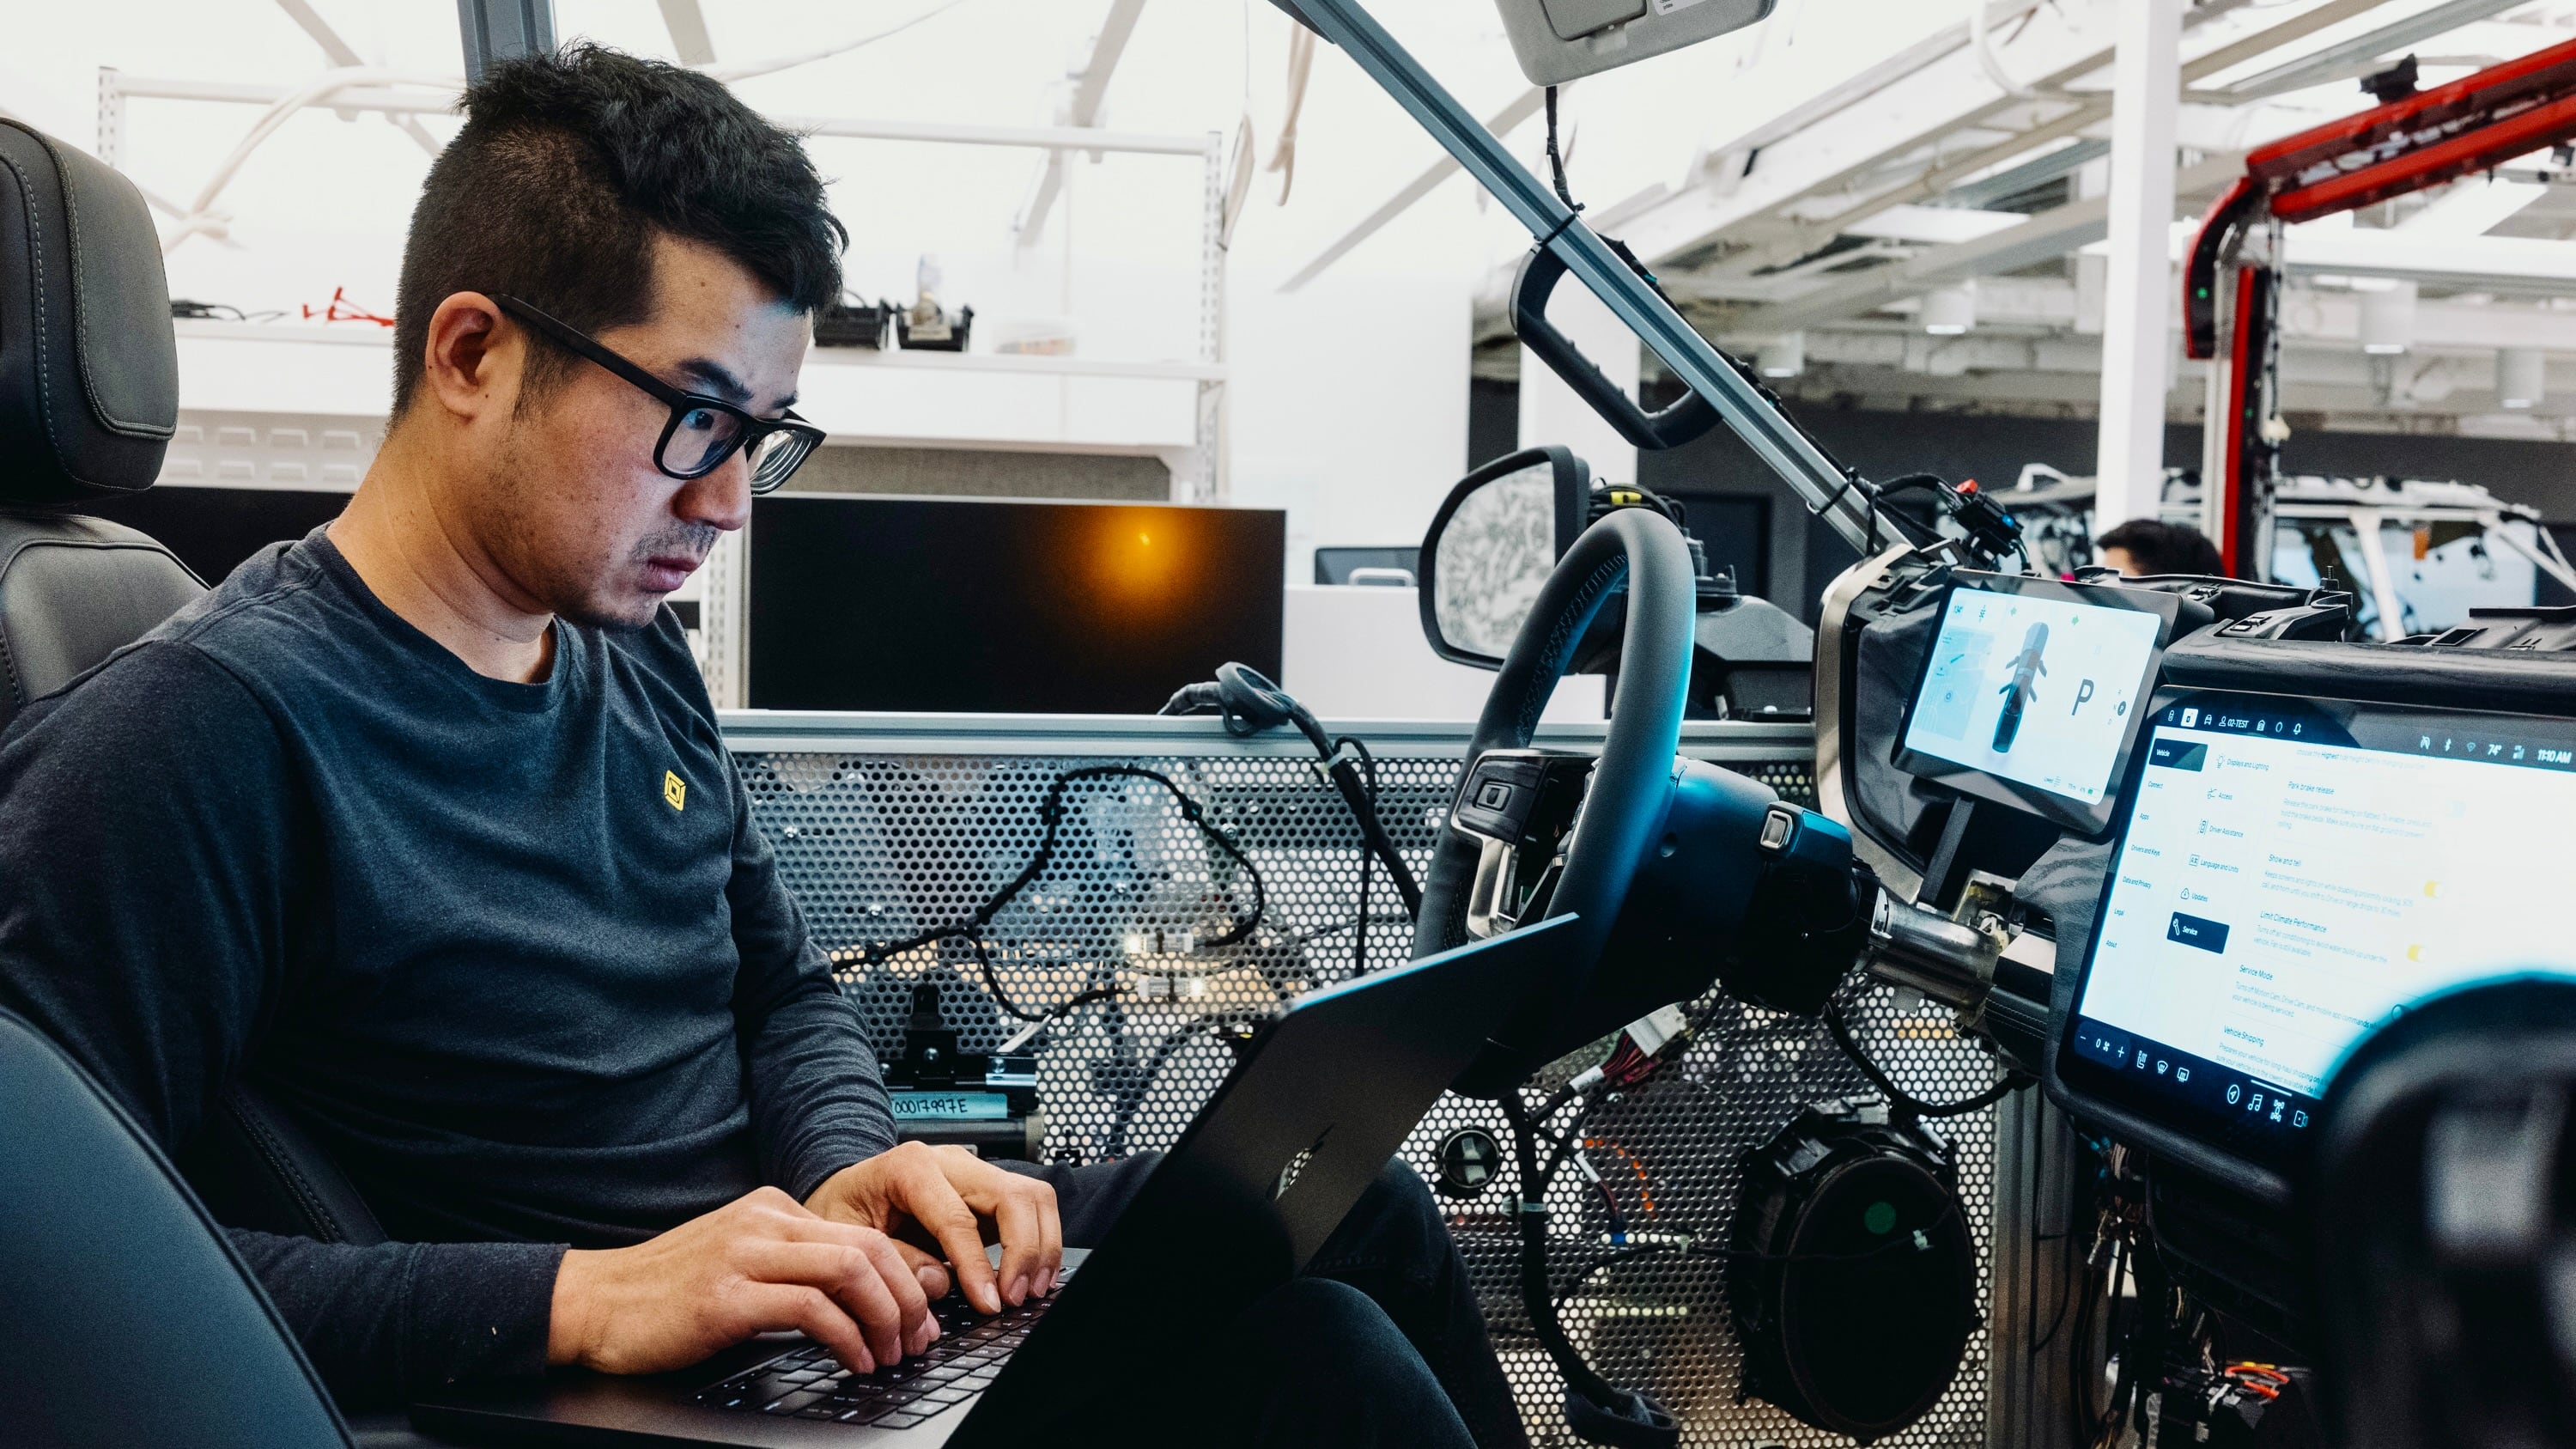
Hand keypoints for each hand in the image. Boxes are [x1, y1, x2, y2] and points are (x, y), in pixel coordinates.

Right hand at [548, 1186, 936, 1376]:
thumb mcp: (739, 1260)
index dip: (904, 1278)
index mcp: (771, 1208)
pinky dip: (845, 1337)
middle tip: (915, 1339)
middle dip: (906, 1298)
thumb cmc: (666, 1292)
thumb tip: (864, 1297)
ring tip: (888, 1354)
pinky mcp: (725, 1297)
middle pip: (868, 1246)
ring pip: (848, 1269)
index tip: (918, 1317)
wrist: (595, 1302)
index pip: (863, 1232)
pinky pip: (809, 1309)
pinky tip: (853, 1360)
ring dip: (883, 1317)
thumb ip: (793, 1266)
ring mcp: (743, 1255)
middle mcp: (763, 1221)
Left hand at [805, 1140, 1062, 1315]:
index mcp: (911, 1166)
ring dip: (1041, 1246)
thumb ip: (893, 1260)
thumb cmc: (840, 1211)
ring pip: (1034, 1196)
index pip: (959, 1218)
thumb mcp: (846, 1239)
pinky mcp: (987, 1190)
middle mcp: (951, 1161)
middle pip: (1013, 1195)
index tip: (989, 1303)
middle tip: (1015, 1298)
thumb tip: (940, 1283)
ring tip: (1030, 1290)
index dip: (978, 1266)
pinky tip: (1029, 1276)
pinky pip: (1031, 1207)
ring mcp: (974, 1172)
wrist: (842, 1191)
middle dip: (1024, 1251)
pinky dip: (1040, 1241)